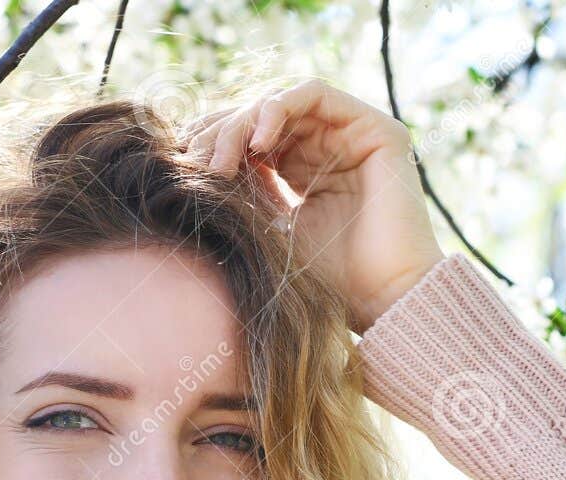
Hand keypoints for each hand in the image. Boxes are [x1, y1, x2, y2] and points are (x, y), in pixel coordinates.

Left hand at [186, 79, 445, 332]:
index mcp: (301, 171)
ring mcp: (351, 135)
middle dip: (222, 131)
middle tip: (197, 160)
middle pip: (262, 115)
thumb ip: (245, 188)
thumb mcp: (270, 226)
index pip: (250, 136)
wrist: (382, 300)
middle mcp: (326, 147)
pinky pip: (315, 93)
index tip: (182, 162)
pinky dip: (280, 106)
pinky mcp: (376, 128)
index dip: (213, 140)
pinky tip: (259, 142)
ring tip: (223, 158)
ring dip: (244, 121)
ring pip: (282, 101)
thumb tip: (197, 156)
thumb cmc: (328, 279)